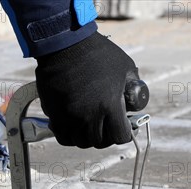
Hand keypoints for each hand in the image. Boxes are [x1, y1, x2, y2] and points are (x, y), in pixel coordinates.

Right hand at [35, 32, 145, 148]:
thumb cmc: (97, 53)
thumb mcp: (125, 67)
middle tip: (106, 126)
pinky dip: (70, 135)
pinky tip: (73, 126)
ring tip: (89, 125)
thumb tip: (135, 103)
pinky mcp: (55, 115)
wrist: (64, 43)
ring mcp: (70, 117)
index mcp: (110, 105)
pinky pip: (63, 137)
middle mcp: (89, 115)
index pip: (120, 137)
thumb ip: (133, 87)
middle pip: (100, 142)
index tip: (123, 127)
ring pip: (81, 142)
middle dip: (106, 136)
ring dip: (87, 136)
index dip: (125, 134)